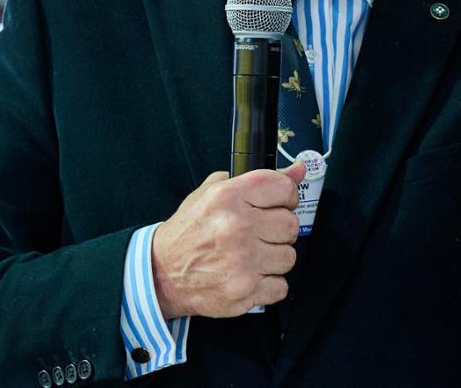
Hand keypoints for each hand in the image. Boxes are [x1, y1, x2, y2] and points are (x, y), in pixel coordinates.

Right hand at [150, 162, 305, 318]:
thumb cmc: (189, 232)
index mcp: (227, 197)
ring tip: (252, 255)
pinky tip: (250, 275)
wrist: (162, 272)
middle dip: (278, 230)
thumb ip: (256, 180)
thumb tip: (298, 170)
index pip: (284, 188)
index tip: (277, 204)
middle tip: (259, 233)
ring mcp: (242, 261)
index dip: (285, 197)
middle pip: (290, 225)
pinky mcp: (245, 290)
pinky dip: (268, 284)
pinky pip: (281, 286)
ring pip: (289, 257)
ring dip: (274, 258)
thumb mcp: (212, 194)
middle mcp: (236, 227)